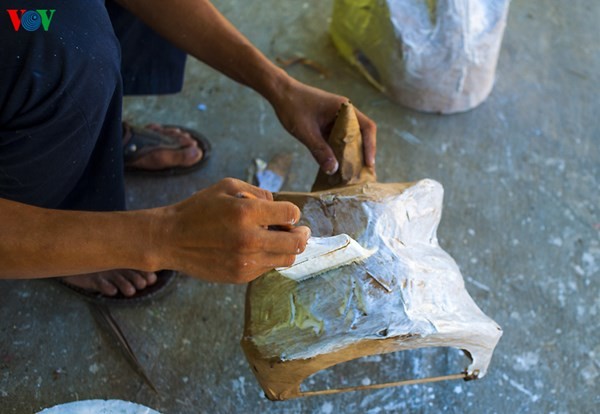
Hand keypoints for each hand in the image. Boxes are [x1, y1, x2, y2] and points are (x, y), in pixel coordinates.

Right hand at [158, 178, 309, 283]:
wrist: (171, 239)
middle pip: (296, 243)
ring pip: (286, 259)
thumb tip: (280, 207)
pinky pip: (268, 268)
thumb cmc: (199, 209)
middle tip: (301, 231)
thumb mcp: (227, 186)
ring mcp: (245, 262)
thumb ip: (259, 193)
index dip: (293, 213)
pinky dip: (269, 258)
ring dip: (288, 249)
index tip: (288, 214)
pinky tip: (257, 249)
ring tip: (279, 239)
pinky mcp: (240, 276)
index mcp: (246, 213)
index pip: (291, 214)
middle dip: (302, 235)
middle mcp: (249, 240)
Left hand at [270, 77, 376, 174]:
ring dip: (350, 155)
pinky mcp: (329, 124)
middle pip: (361, 135)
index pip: (367, 127)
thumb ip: (319, 150)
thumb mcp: (305, 132)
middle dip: (362, 155)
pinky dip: (339, 152)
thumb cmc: (292, 107)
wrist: (280, 93)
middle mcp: (344, 113)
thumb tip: (333, 170)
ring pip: (350, 139)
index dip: (371, 146)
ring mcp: (337, 118)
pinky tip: (336, 166)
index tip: (369, 163)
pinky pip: (339, 139)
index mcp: (344, 109)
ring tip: (351, 174)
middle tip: (362, 175)